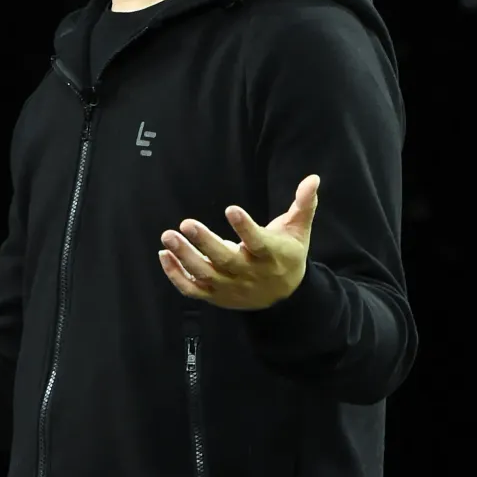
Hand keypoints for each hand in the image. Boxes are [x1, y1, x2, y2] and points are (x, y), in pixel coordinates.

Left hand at [158, 175, 319, 309]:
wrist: (285, 298)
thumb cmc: (287, 254)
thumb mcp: (298, 230)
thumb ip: (303, 204)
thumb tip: (313, 178)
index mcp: (271, 256)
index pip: (258, 242)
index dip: (245, 227)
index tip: (230, 209)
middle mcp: (250, 274)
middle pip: (226, 260)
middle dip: (205, 242)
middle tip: (185, 223)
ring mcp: (231, 287)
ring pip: (205, 275)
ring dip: (184, 256)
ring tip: (168, 236)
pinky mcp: (216, 297)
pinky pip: (192, 290)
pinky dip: (175, 275)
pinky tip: (164, 254)